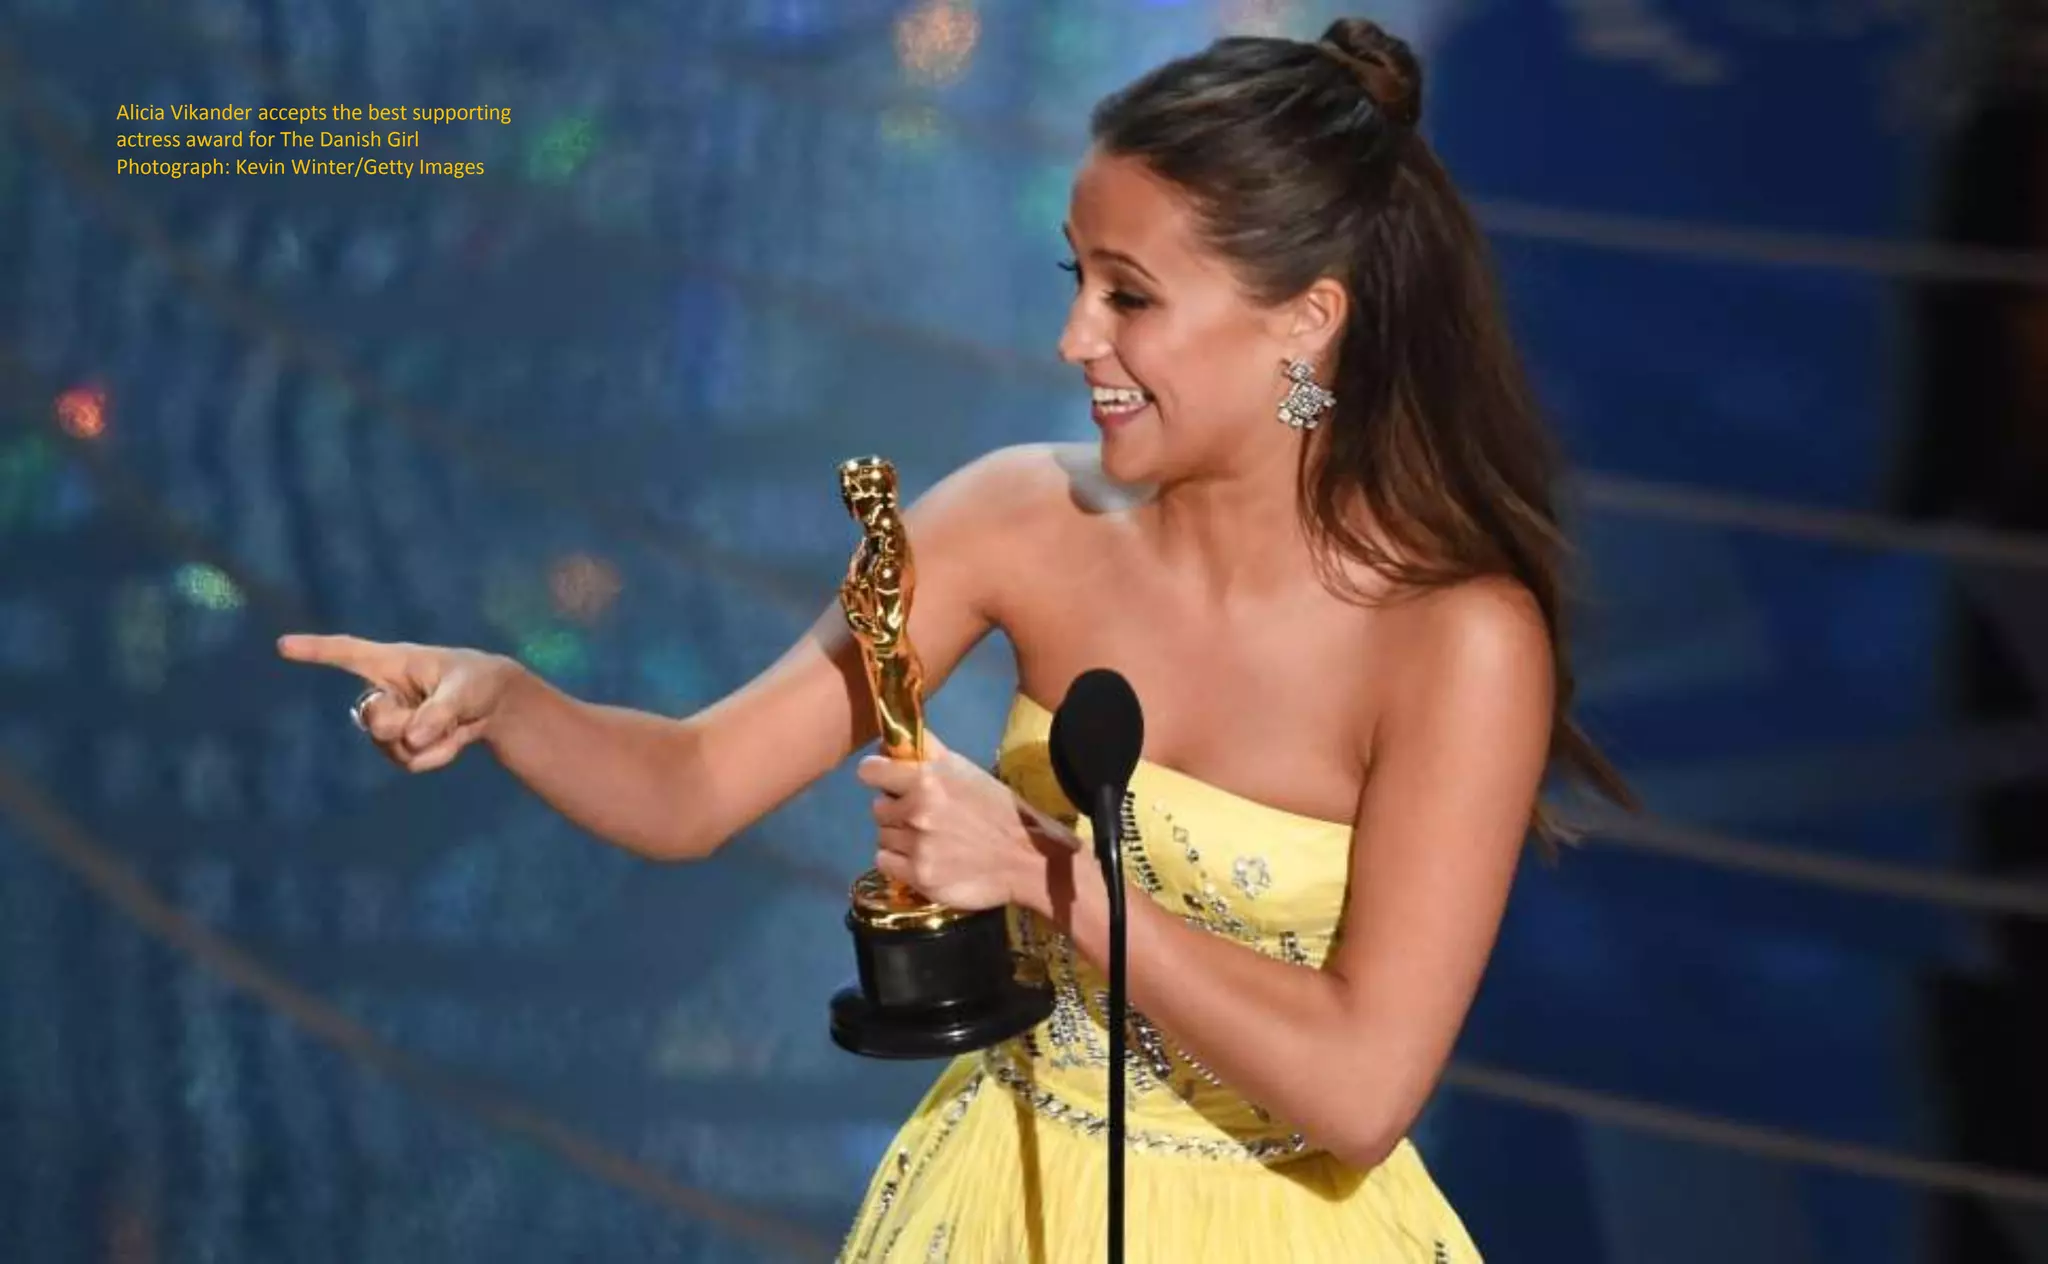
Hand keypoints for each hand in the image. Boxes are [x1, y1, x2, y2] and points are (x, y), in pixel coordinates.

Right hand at [277, 633, 519, 772]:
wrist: (495, 705)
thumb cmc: (476, 681)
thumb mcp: (463, 690)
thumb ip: (439, 712)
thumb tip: (412, 737)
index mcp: (392, 663)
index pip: (347, 654)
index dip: (315, 650)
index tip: (282, 645)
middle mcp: (384, 692)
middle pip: (375, 721)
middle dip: (404, 726)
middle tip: (439, 717)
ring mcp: (390, 721)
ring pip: (393, 746)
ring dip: (429, 742)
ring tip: (452, 724)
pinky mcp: (402, 745)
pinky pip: (411, 761)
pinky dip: (437, 756)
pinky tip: (452, 739)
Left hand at [857, 733, 1038, 910]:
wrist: (1025, 859)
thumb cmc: (998, 810)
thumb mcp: (966, 771)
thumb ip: (929, 751)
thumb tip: (895, 737)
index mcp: (927, 779)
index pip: (870, 771)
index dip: (877, 775)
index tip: (888, 783)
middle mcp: (916, 812)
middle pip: (878, 808)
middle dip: (896, 811)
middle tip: (923, 817)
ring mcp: (916, 847)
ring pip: (882, 837)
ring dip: (899, 838)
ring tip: (927, 841)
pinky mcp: (918, 876)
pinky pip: (885, 863)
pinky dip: (899, 862)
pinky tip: (922, 860)